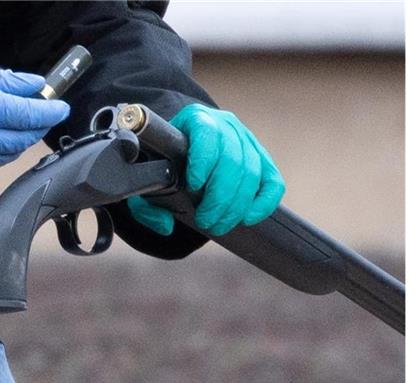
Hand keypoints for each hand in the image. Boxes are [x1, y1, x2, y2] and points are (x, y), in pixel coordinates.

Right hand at [0, 62, 69, 179]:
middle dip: (38, 124)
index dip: (50, 110)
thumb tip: (34, 86)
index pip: (28, 115)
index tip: (60, 104)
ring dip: (20, 137)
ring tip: (15, 119)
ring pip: (11, 153)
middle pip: (24, 137)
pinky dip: (2, 149)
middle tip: (40, 108)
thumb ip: (4, 82)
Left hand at [127, 103, 285, 236]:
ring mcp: (247, 140)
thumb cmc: (164, 161)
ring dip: (236, 206)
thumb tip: (166, 225)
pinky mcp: (262, 159)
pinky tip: (247, 218)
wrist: (181, 144)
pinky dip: (264, 203)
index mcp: (196, 119)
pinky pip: (273, 181)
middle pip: (232, 160)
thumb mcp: (148, 177)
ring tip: (218, 225)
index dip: (202, 162)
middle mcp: (225, 124)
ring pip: (252, 173)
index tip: (193, 187)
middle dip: (219, 198)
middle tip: (204, 221)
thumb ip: (146, 203)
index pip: (207, 135)